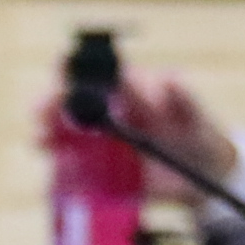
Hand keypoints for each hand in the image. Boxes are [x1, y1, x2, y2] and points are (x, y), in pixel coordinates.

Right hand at [39, 75, 238, 200]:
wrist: (203, 176)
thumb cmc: (197, 134)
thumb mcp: (194, 117)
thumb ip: (184, 99)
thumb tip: (170, 79)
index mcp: (126, 91)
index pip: (91, 72)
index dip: (71, 69)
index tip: (61, 73)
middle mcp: (105, 112)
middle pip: (66, 102)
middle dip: (48, 103)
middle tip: (41, 114)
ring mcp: (98, 141)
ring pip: (61, 132)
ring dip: (45, 133)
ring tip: (40, 141)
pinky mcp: (98, 170)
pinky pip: (70, 165)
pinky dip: (58, 167)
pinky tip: (53, 169)